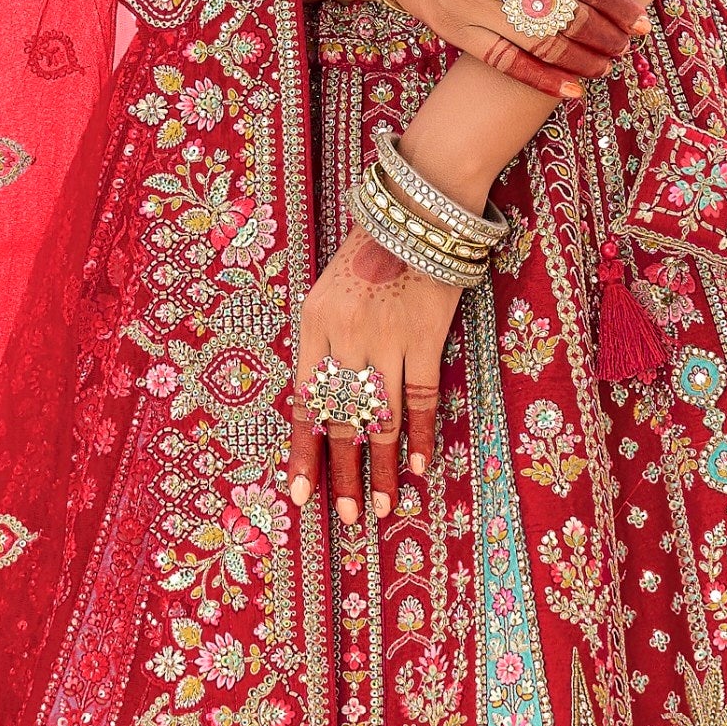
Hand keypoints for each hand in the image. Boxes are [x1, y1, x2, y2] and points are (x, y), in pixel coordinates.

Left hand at [289, 222, 461, 530]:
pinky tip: (414, 467)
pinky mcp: (425, 335)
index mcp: (312, 326)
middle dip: (340, 473)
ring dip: (377, 467)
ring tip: (378, 506)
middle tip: (344, 516)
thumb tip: (321, 403)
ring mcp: (387, 338)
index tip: (300, 495)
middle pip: (340, 420)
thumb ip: (324, 345)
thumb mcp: (328, 293)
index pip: (302, 403)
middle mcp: (345, 337)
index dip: (303, 452)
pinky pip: (421, 397)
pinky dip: (418, 435)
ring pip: (379, 418)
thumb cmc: (369, 251)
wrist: (415, 209)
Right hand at [370, 0, 635, 98]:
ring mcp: (472, 3)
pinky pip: (504, 62)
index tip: (639, 19)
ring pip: (542, 43)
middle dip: (606, 34)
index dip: (615, 2)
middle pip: (567, 14)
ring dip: (583, 59)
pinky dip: (541, 80)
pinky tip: (571, 89)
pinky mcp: (453, 29)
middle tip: (628, 44)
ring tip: (606, 65)